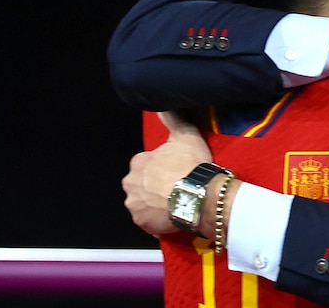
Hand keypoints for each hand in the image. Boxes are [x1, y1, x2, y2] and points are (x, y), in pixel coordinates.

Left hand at [122, 111, 212, 234]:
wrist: (198, 195)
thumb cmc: (191, 166)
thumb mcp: (185, 135)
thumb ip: (173, 119)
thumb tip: (163, 106)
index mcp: (139, 161)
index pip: (146, 163)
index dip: (162, 167)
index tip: (175, 170)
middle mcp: (130, 182)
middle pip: (141, 183)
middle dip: (154, 186)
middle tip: (175, 187)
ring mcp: (134, 204)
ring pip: (143, 202)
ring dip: (155, 202)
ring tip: (175, 202)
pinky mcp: (141, 222)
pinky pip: (148, 220)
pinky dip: (157, 219)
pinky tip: (172, 214)